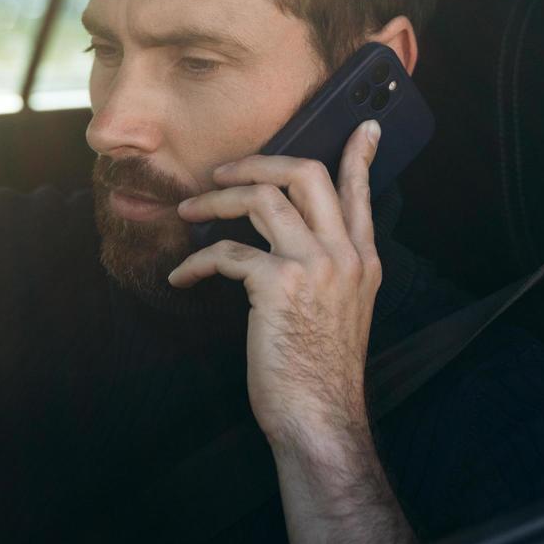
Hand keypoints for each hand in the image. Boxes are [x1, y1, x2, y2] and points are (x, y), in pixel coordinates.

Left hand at [168, 120, 382, 445]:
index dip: (358, 155)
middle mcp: (344, 255)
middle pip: (305, 174)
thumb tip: (292, 248)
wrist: (319, 417)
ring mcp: (314, 265)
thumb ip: (327, 273)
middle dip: (257, 163)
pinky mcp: (278, 285)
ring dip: (214, 200)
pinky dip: (194, 263)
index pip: (360, 193)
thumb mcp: (340, 312)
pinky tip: (180, 279)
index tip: (362, 126)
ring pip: (261, 199)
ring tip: (188, 212)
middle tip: (222, 172)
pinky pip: (226, 252)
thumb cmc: (318, 372)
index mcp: (363, 260)